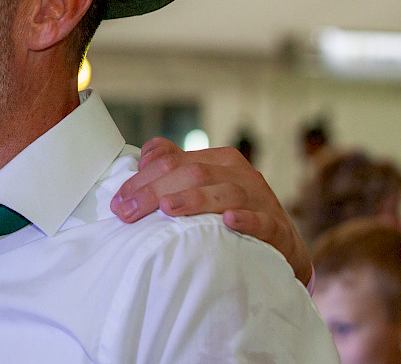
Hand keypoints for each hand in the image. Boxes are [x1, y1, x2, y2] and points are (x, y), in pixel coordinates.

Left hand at [110, 137, 311, 285]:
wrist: (282, 244)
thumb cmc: (233, 211)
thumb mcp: (206, 185)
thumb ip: (176, 167)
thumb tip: (144, 156)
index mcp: (220, 160)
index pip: (174, 161)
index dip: (142, 179)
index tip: (118, 202)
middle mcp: (240, 174)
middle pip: (193, 174)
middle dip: (154, 192)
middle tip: (127, 212)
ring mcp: (260, 199)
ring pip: (225, 193)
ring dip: (194, 200)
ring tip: (166, 209)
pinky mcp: (276, 227)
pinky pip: (262, 221)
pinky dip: (246, 220)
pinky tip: (229, 221)